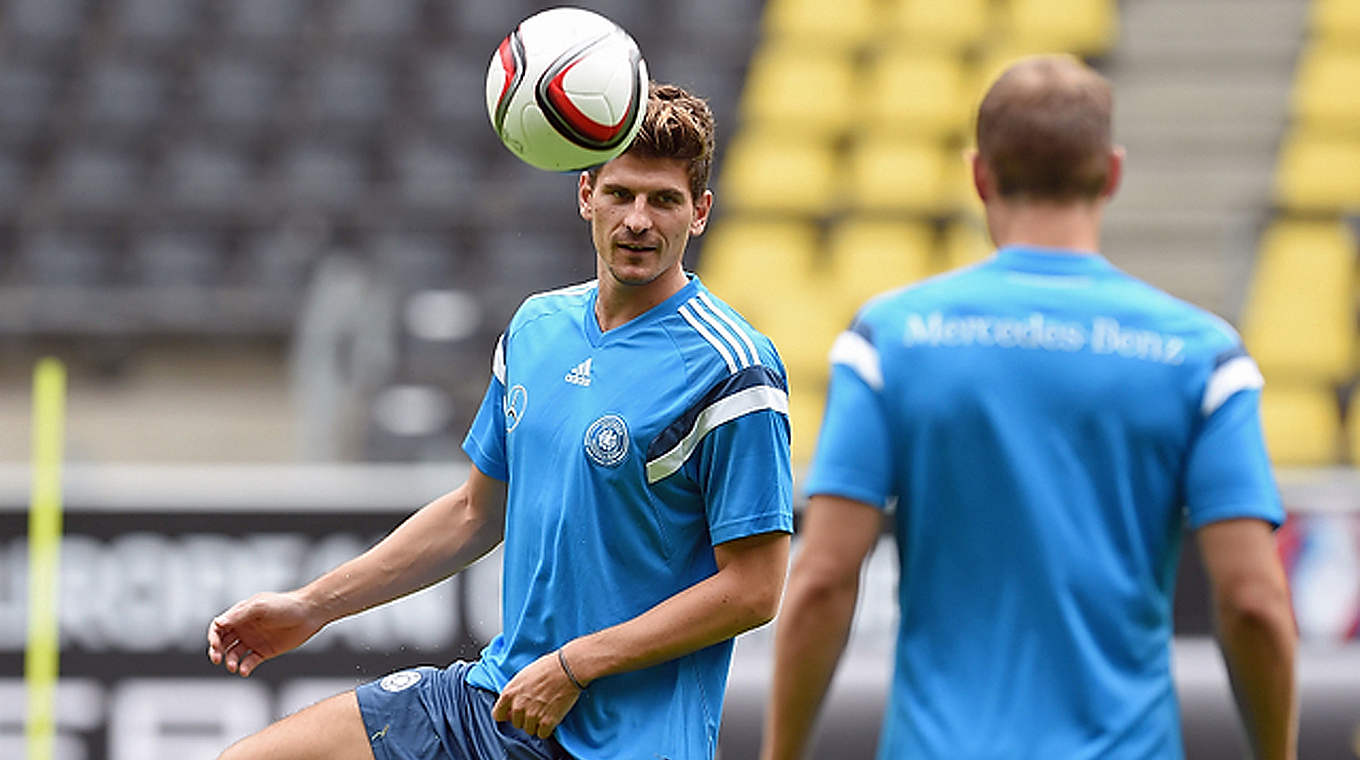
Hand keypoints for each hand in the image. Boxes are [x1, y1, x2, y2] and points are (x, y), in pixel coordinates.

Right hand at [207, 591, 324, 676]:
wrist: (309, 614)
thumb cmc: (285, 605)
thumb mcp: (260, 607)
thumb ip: (239, 615)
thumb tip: (218, 623)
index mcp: (240, 615)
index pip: (219, 627)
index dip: (213, 636)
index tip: (215, 645)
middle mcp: (244, 628)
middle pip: (222, 642)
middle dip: (217, 651)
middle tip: (217, 659)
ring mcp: (254, 640)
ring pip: (234, 654)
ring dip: (230, 661)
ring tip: (233, 666)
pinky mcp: (264, 652)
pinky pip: (249, 662)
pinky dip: (245, 667)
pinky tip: (244, 670)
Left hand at [491, 649, 582, 737]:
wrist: (568, 668)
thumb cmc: (547, 667)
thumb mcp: (523, 675)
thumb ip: (514, 692)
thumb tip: (512, 706)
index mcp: (510, 692)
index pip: (497, 715)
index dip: (506, 714)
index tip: (512, 713)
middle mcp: (518, 706)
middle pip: (516, 723)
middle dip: (525, 718)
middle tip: (536, 707)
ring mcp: (532, 715)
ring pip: (529, 730)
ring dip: (536, 724)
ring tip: (546, 710)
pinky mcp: (547, 722)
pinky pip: (542, 734)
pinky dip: (547, 729)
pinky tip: (552, 717)